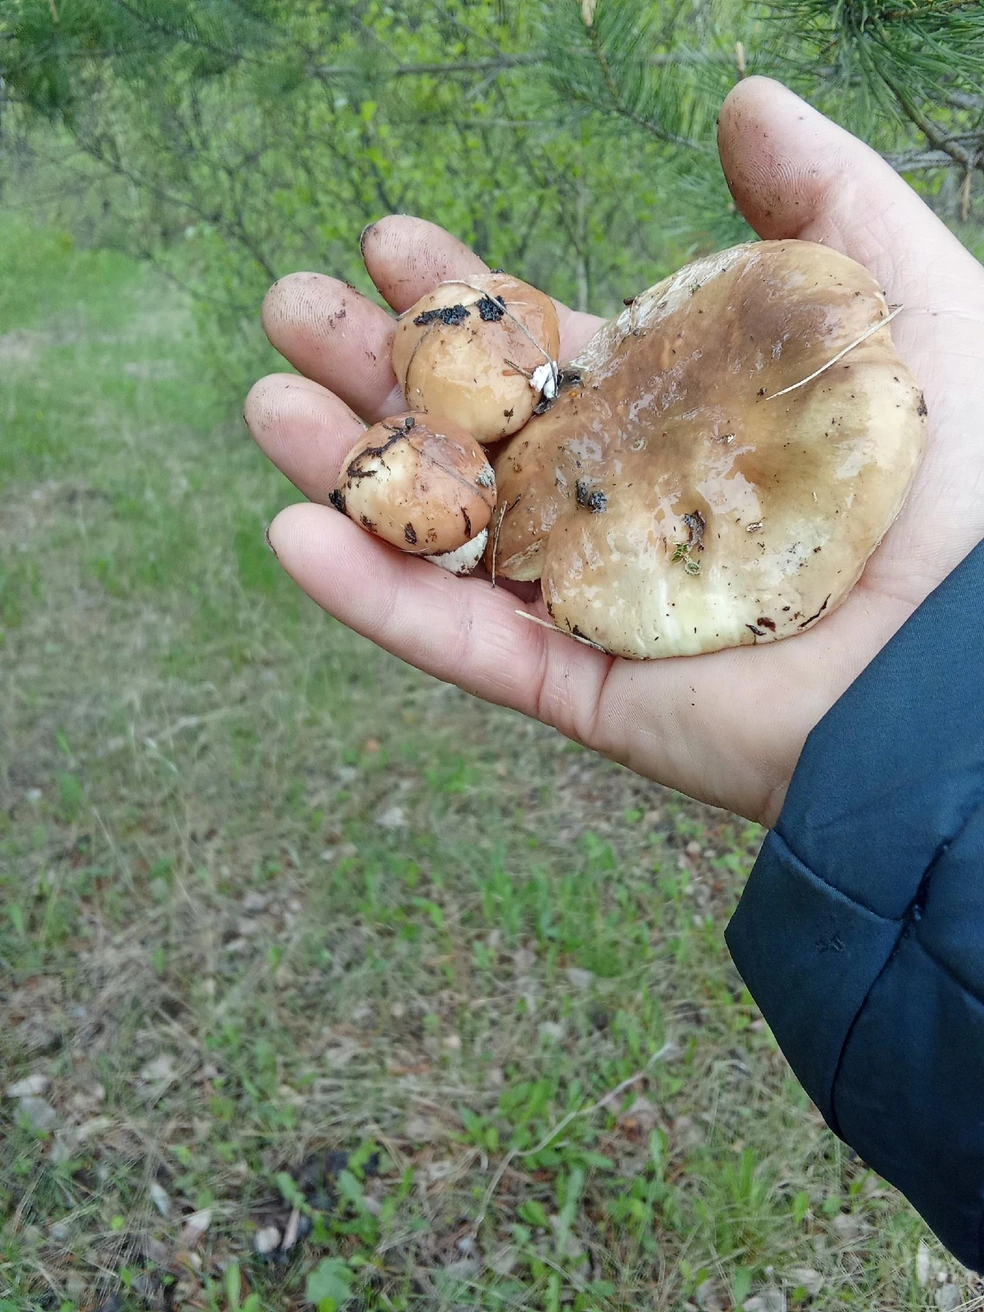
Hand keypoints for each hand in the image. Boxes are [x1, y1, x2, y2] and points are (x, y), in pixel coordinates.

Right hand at [244, 77, 983, 826]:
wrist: (970, 651)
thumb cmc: (961, 472)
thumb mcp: (901, 299)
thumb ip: (821, 202)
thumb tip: (742, 100)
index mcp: (679, 418)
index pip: (545, 353)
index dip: (467, 296)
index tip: (391, 236)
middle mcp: (623, 508)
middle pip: (473, 437)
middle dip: (379, 371)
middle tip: (290, 309)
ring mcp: (597, 602)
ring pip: (446, 539)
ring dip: (351, 474)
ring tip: (268, 405)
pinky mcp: (587, 690)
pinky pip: (464, 644)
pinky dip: (374, 599)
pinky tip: (292, 532)